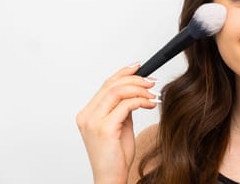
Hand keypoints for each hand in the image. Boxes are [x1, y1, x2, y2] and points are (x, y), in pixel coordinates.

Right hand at [76, 63, 158, 183]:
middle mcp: (87, 115)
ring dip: (138, 89)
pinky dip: (140, 101)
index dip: (122, 73)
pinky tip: (150, 104)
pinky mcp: (104, 129)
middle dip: (134, 79)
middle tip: (151, 82)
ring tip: (152, 94)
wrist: (111, 178)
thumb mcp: (120, 127)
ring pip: (117, 92)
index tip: (138, 67)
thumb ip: (122, 109)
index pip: (105, 85)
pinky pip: (125, 106)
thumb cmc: (115, 157)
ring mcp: (93, 122)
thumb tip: (135, 92)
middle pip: (111, 85)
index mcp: (87, 114)